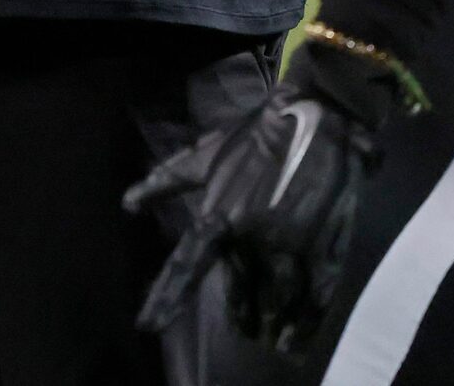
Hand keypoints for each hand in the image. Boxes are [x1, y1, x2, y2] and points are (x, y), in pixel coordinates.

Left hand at [126, 44, 395, 350]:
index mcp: (219, 216)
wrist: (320, 113)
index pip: (184, 268)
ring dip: (268, 323)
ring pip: (274, 304)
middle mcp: (251, 238)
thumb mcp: (208, 153)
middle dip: (241, 316)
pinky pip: (312, 299)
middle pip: (240, 296)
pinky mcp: (325, 247)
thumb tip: (128, 203)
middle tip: (244, 327)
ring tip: (268, 336)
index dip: (165, 299)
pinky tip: (297, 340)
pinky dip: (304, 324)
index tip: (148, 325)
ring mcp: (290, 246)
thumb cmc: (258, 133)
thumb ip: (168, 181)